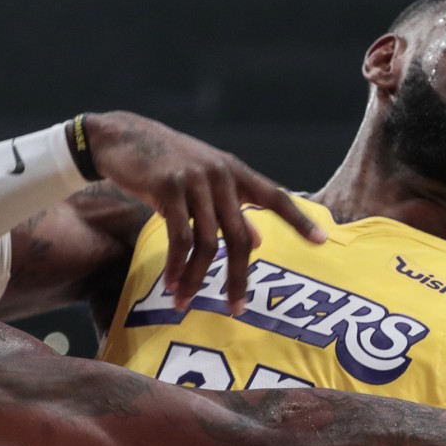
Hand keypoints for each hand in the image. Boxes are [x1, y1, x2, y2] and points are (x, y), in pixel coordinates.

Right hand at [82, 112, 325, 313]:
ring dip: (197, 278)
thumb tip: (258, 240)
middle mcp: (221, 175)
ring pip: (207, 242)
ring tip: (185, 302)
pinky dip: (177, 266)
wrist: (123, 137)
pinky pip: (179, 238)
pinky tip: (172, 284)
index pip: (275, 196)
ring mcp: (195, 181)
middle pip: (240, 237)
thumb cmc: (167, 163)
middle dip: (238, 277)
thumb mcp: (205, 181)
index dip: (299, 219)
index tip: (322, 241)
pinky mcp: (168, 188)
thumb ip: (232, 209)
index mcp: (235, 172)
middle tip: (236, 308)